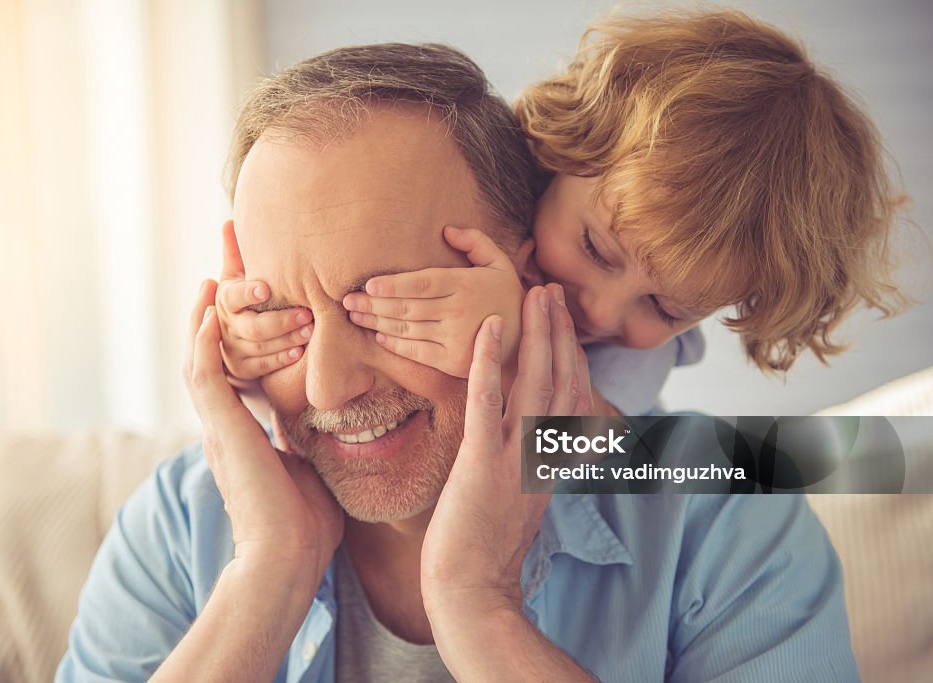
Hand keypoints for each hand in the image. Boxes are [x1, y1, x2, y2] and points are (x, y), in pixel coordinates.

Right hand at [184, 277, 341, 575]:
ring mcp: (219, 427)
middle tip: (221, 268)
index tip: (250, 299)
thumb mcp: (309, 466)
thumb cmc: (306, 524)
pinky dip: (202, 341)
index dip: (236, 334)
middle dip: (216, 311)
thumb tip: (327, 426)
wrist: (288, 558)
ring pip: (199, 358)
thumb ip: (306, 441)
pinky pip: (204, 375)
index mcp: (243, 431)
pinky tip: (207, 310)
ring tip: (211, 275)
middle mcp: (224, 424)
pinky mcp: (222, 430)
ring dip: (205, 316)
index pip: (236, 369)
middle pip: (211, 354)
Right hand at [215, 220, 313, 388]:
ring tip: (311, 330)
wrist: (233, 337)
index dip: (249, 292)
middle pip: (251, 326)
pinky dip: (281, 358)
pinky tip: (300, 352)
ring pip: (260, 347)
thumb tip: (229, 220)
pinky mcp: (244, 369)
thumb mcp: (236, 277)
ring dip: (287, 339)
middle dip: (280, 321)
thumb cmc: (244, 298)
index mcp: (224, 300)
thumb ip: (235, 252)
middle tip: (307, 313)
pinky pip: (263, 366)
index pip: (234, 296)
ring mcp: (233, 350)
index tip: (266, 288)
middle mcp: (225, 326)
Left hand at [341, 226, 523, 377]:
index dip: (394, 284)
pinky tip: (379, 335)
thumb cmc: (507, 296)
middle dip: (373, 303)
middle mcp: (458, 312)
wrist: (526, 341)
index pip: (423, 284)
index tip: (369, 284)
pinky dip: (395, 344)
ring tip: (355, 315)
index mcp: (466, 285)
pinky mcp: (453, 362)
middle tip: (347, 299)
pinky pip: (417, 352)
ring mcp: (455, 339)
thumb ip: (475, 242)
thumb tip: (446, 230)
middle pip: (407, 307)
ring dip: (377, 322)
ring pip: (407, 329)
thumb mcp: (499, 263)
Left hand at [420, 283, 592, 618]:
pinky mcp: (483, 465)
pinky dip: (488, 362)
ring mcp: (514, 459)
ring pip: (534, 385)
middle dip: (559, 334)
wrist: (470, 593)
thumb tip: (527, 446)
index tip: (563, 326)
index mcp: (548, 465)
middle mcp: (540, 457)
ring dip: (537, 335)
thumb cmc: (484, 554)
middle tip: (553, 291)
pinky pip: (487, 404)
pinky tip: (489, 327)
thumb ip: (528, 469)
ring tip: (537, 295)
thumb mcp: (518, 505)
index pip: (570, 401)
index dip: (569, 358)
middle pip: (561, 383)